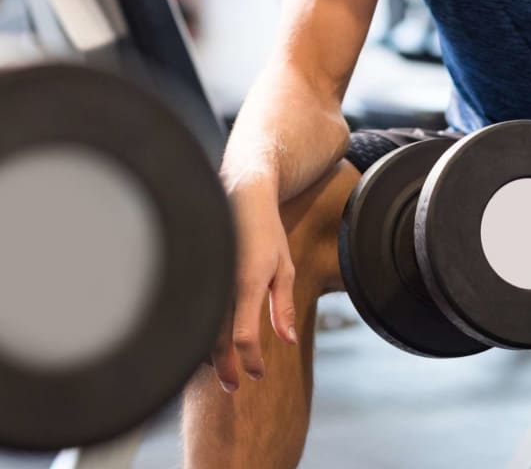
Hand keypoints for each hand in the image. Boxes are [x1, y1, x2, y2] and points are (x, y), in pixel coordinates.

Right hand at [209, 179, 297, 391]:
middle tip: (232, 386)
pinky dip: (198, 332)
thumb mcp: (283, 267)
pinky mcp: (195, 273)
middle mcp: (222, 282)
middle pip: (215, 340)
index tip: (258, 374)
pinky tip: (206, 342)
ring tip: (219, 370)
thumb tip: (287, 342)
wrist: (240, 193)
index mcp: (247, 282)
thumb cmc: (266, 231)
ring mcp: (206, 277)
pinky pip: (192, 311)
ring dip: (207, 354)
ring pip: (199, 328)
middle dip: (224, 368)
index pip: (243, 336)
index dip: (249, 361)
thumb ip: (283, 306)